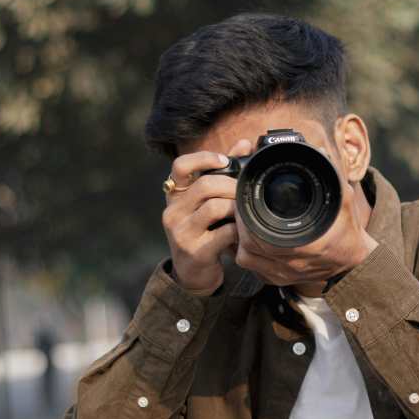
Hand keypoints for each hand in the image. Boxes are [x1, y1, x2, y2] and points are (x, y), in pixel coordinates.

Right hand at [161, 150, 239, 292]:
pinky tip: (242, 233)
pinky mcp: (194, 250)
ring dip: (236, 209)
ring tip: (244, 214)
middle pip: (205, 186)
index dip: (204, 158)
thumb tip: (244, 144)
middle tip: (246, 193)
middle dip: (232, 187)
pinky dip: (239, 231)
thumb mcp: (207, 203)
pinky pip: (224, 233)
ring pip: (215, 208)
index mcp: (175, 195)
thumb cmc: (204, 231)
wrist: (193, 274)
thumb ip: (223, 173)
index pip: (180, 166)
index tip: (225, 160)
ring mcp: (181, 231)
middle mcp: (173, 211)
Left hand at [232, 148, 377, 288]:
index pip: (261, 235)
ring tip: (243, 221)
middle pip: (248, 247)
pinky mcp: (279, 280)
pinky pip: (253, 267)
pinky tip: (250, 238)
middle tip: (239, 207)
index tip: (245, 202)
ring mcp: (284, 274)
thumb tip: (319, 152)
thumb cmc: (348, 230)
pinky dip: (247, 252)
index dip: (247, 218)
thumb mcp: (344, 200)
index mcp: (308, 245)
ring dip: (240, 238)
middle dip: (240, 225)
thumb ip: (332, 176)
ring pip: (247, 259)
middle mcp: (293, 264)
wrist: (353, 260)